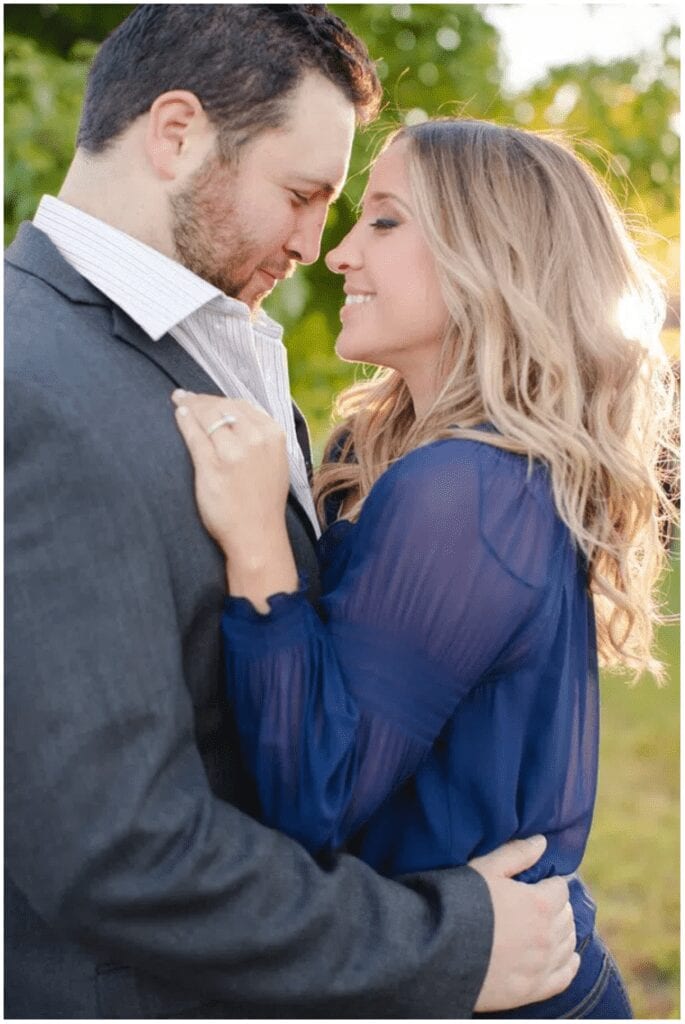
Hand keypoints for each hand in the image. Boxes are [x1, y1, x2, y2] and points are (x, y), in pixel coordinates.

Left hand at [171, 390, 289, 560]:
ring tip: (180, 402)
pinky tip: (179, 415)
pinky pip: (193, 435)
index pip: (242, 405)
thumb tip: (235, 416)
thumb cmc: (263, 502)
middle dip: (203, 400)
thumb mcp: (274, 462)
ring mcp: (232, 451)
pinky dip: (184, 421)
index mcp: (273, 435)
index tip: (208, 399)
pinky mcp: (211, 465)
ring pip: (207, 416)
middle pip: (223, 406)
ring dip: (190, 405)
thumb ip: (260, 437)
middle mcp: (255, 439)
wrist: (257, 535)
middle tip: (188, 397)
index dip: (220, 399)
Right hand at [470, 836, 578, 1012]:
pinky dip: (570, 965)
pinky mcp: (531, 990)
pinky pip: (564, 978)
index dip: (550, 882)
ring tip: (549, 925)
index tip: (540, 882)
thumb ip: (517, 853)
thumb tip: (542, 842)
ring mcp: (540, 966)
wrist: (437, 950)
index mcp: (538, 904)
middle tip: (541, 902)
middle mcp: (546, 936)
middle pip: (567, 916)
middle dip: (557, 906)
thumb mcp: (485, 868)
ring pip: (568, 944)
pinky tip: (569, 958)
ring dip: (562, 932)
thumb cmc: (459, 902)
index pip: (561, 889)